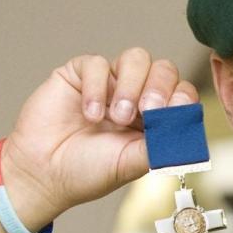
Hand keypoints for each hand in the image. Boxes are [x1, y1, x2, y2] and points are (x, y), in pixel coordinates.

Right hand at [0, 48, 199, 220]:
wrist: (43, 174)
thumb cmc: (87, 172)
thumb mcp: (132, 164)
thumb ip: (161, 147)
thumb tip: (189, 132)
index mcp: (154, 118)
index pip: (181, 94)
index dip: (182, 98)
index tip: (174, 115)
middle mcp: (135, 96)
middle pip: (163, 69)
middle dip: (159, 88)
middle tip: (146, 112)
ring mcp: (108, 83)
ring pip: (136, 58)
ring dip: (130, 85)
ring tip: (116, 116)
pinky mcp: (79, 75)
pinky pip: (97, 63)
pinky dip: (97, 88)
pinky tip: (90, 114)